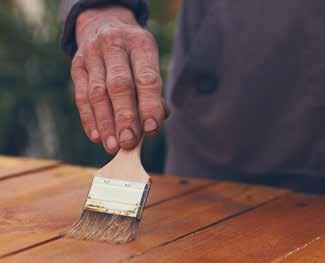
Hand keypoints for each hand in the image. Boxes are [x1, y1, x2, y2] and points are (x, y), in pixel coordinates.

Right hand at [71, 6, 167, 153]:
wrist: (104, 25)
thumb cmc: (133, 54)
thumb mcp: (148, 62)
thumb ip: (154, 92)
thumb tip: (153, 123)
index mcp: (140, 44)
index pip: (147, 78)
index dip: (149, 105)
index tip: (151, 130)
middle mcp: (115, 46)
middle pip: (119, 85)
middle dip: (125, 117)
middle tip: (129, 142)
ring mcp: (92, 55)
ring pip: (97, 93)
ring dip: (105, 123)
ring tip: (113, 146)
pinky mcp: (77, 66)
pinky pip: (81, 96)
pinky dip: (89, 119)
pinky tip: (96, 136)